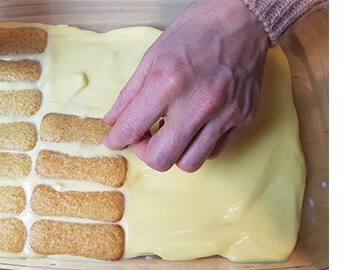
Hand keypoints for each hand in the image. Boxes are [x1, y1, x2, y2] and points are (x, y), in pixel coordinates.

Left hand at [102, 0, 270, 171]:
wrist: (244, 18)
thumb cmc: (198, 30)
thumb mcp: (154, 54)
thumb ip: (131, 92)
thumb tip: (114, 120)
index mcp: (168, 82)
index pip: (132, 128)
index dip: (116, 139)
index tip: (115, 139)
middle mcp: (197, 103)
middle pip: (161, 158)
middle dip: (145, 152)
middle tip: (144, 136)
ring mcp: (224, 113)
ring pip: (190, 163)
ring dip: (174, 153)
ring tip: (171, 133)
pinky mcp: (243, 118)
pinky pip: (215, 151)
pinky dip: (198, 146)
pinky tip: (194, 127)